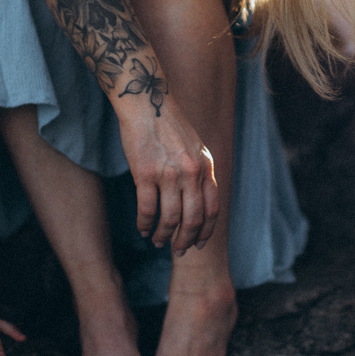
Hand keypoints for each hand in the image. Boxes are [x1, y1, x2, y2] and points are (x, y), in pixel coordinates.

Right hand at [119, 96, 219, 254]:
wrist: (148, 104)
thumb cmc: (169, 126)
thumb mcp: (195, 147)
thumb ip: (199, 171)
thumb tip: (198, 200)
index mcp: (206, 167)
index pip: (212, 209)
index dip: (206, 231)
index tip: (199, 244)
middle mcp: (191, 173)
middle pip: (193, 219)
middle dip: (186, 240)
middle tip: (178, 251)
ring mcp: (168, 174)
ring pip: (170, 218)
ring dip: (164, 235)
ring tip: (157, 241)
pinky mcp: (145, 174)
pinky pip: (147, 208)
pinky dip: (144, 223)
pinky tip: (142, 229)